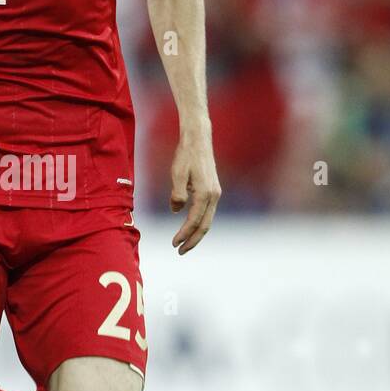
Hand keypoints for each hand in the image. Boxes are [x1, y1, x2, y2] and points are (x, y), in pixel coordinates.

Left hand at [169, 122, 220, 254]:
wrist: (198, 139)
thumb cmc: (186, 155)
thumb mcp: (177, 173)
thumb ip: (177, 194)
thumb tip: (176, 211)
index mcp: (205, 193)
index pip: (194, 220)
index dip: (184, 234)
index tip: (174, 244)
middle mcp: (214, 195)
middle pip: (205, 225)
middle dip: (193, 240)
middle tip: (180, 251)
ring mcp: (215, 193)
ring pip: (208, 220)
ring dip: (196, 233)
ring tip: (184, 243)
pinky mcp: (213, 190)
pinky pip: (207, 212)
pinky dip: (200, 222)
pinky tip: (189, 226)